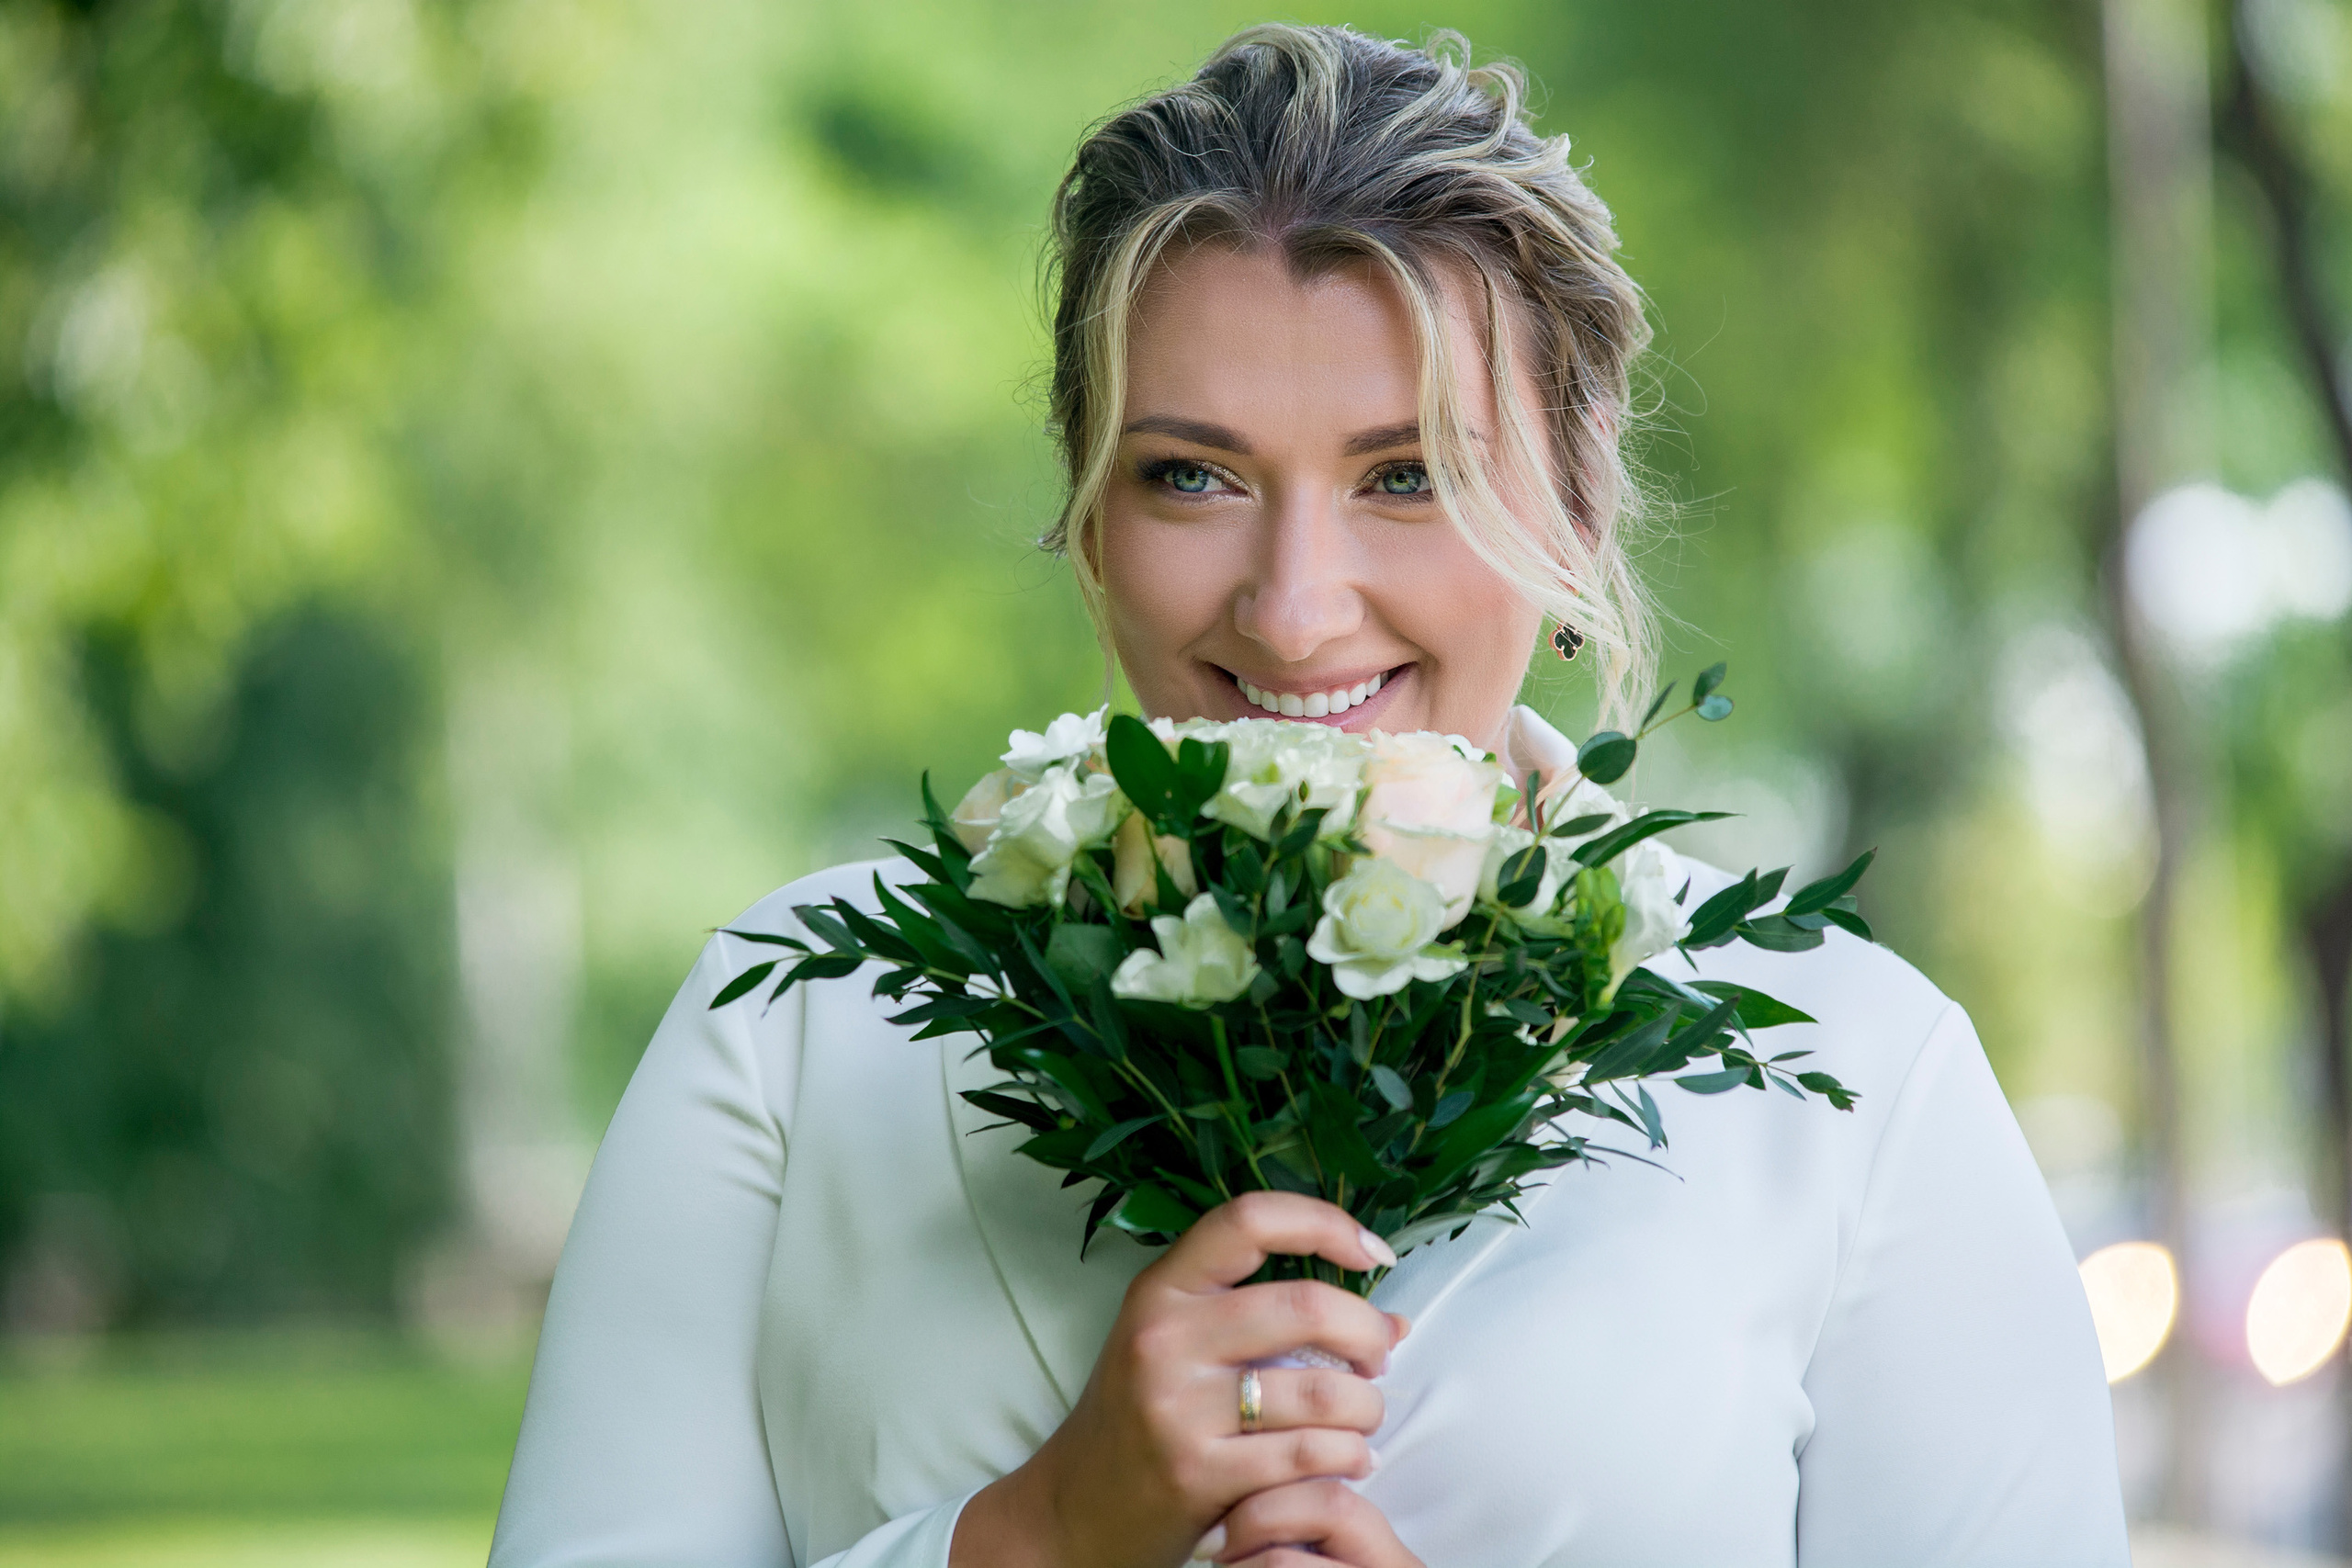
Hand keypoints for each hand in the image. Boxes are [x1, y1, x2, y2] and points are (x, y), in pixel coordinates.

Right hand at [950, 1190, 1408, 1567]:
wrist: (1074, 1509)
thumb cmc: (1142, 1416)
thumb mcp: (1182, 1346)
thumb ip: (1271, 1319)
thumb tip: (1396, 1322)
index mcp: (1162, 1289)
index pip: (1249, 1219)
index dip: (1324, 1221)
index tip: (1372, 1252)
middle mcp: (1163, 1337)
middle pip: (1307, 1304)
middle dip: (1367, 1332)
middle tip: (1377, 1356)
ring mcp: (1177, 1407)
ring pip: (1322, 1390)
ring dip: (1367, 1407)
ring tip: (1364, 1419)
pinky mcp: (1196, 1473)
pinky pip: (1308, 1454)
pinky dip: (1348, 1458)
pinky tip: (1349, 1460)